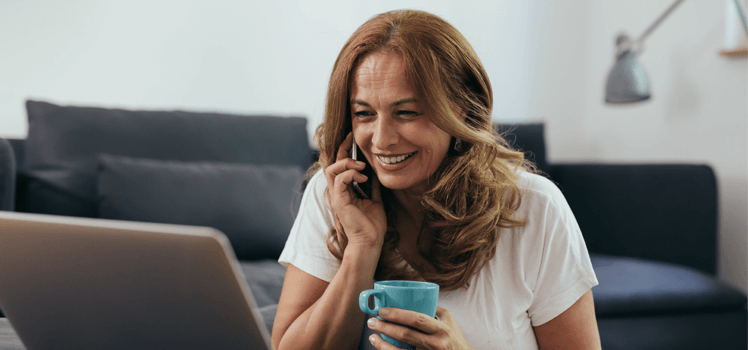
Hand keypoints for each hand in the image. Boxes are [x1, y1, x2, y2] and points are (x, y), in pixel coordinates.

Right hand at [320, 132, 386, 248]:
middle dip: (341, 149)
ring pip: (332, 170)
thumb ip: (373, 187)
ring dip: (347, 163)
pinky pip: (340, 180)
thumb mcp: (375, 199)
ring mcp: (337, 196)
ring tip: (362, 167)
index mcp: (345, 191)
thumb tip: (376, 174)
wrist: (371, 240)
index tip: (351, 138)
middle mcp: (338, 192)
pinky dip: (351, 174)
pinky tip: (363, 178)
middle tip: (351, 139)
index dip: (343, 151)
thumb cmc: (372, 224)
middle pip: (332, 164)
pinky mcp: (339, 201)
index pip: (339, 167)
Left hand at [366, 307, 474, 349]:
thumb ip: (433, 308)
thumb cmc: (455, 339)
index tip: (382, 311)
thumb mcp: (449, 321)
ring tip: (372, 336)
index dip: (398, 314)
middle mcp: (436, 343)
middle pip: (406, 334)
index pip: (417, 319)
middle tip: (372, 320)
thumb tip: (414, 297)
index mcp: (441, 329)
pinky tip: (380, 347)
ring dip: (383, 344)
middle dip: (385, 326)